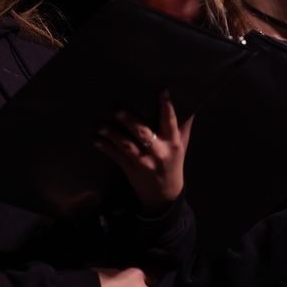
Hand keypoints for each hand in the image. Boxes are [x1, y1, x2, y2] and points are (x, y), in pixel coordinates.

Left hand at [95, 89, 192, 213]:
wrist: (165, 195)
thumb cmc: (173, 164)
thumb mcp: (181, 146)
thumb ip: (184, 126)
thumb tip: (190, 106)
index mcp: (173, 142)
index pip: (170, 121)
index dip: (167, 106)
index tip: (162, 91)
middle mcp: (159, 151)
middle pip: (143, 133)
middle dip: (129, 120)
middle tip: (117, 109)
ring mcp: (144, 162)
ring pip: (126, 145)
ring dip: (112, 135)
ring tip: (100, 126)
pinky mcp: (131, 170)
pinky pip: (117, 157)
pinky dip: (106, 148)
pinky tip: (96, 141)